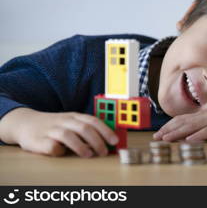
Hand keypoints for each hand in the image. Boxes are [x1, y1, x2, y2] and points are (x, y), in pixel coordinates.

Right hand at [0, 108, 117, 157]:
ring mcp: (52, 130)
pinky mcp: (39, 140)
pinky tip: (63, 153)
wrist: (26, 123)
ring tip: (88, 155)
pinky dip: (59, 151)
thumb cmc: (55, 125)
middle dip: (97, 141)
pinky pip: (51, 146)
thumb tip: (107, 142)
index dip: (105, 131)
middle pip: (84, 128)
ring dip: (80, 146)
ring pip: (68, 135)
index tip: (114, 141)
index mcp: (75, 116)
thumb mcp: (72, 123)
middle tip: (103, 152)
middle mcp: (64, 121)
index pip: (93, 121)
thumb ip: (87, 130)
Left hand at [152, 109, 206, 141]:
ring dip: (178, 133)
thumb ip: (203, 125)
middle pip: (184, 122)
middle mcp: (206, 115)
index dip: (169, 126)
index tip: (159, 133)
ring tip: (167, 139)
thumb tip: (189, 134)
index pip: (182, 119)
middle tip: (156, 137)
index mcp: (203, 114)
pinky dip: (198, 136)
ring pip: (192, 126)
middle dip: (169, 130)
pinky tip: (189, 140)